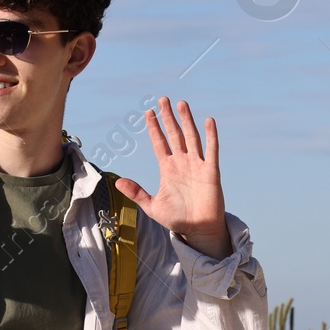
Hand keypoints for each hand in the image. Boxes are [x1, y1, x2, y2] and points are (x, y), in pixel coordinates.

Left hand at [114, 98, 229, 257]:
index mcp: (167, 169)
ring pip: (191, 137)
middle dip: (168, 117)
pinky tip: (208, 121)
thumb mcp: (152, 206)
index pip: (159, 143)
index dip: (154, 128)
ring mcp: (197, 165)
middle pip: (174, 134)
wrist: (198, 230)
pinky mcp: (211, 171)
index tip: (148, 113)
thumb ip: (136, 193)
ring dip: (186, 121)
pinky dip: (210, 136)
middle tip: (163, 99)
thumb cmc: (177, 219)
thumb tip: (118, 181)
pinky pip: (211, 150)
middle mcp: (182, 163)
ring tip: (181, 104)